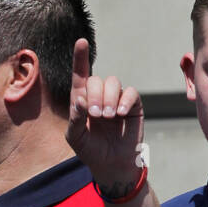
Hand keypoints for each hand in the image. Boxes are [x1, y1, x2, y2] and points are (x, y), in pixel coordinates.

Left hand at [66, 38, 144, 194]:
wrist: (111, 165)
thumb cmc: (90, 150)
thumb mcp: (75, 137)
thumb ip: (74, 119)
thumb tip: (79, 100)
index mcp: (83, 99)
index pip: (81, 74)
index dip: (81, 58)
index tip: (81, 41)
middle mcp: (99, 95)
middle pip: (97, 79)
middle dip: (95, 95)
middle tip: (95, 115)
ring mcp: (117, 99)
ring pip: (113, 82)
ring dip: (108, 98)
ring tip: (107, 117)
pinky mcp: (133, 106)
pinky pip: (130, 93)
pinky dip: (124, 101)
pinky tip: (119, 114)